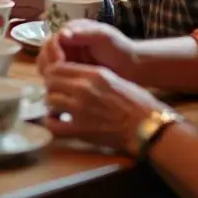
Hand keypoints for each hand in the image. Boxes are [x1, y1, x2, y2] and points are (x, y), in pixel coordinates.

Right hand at [38, 19, 138, 80]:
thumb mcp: (104, 36)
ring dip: (48, 71)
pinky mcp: (68, 71)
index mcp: (72, 29)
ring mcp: (66, 56)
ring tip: (56, 82)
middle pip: (45, 50)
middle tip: (55, 75)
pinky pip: (53, 74)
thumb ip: (84, 33)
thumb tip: (63, 34)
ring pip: (46, 62)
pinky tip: (59, 87)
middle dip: (48, 62)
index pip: (53, 38)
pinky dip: (52, 79)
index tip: (60, 61)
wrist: (131, 67)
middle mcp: (65, 41)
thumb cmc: (119, 48)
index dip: (53, 49)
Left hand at [44, 61, 165, 154]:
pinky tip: (58, 121)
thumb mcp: (113, 78)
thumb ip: (91, 75)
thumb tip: (72, 75)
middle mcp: (83, 89)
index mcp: (93, 74)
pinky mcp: (80, 130)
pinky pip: (53, 125)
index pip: (58, 67)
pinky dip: (52, 122)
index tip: (56, 78)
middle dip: (51, 86)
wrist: (147, 126)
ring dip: (52, 103)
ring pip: (50, 100)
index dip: (54, 72)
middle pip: (50, 82)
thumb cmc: (136, 102)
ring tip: (59, 107)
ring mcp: (79, 110)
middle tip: (57, 92)